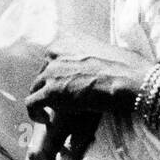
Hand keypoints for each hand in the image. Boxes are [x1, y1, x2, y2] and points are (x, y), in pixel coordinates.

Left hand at [26, 40, 156, 120]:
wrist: (129, 80)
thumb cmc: (126, 67)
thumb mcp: (101, 49)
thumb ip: (87, 53)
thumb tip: (90, 64)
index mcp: (67, 40)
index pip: (52, 57)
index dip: (58, 74)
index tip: (66, 86)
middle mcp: (54, 51)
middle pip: (43, 72)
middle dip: (51, 87)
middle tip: (63, 101)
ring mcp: (51, 71)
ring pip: (35, 87)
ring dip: (44, 100)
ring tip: (54, 112)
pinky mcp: (50, 91)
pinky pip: (31, 103)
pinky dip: (35, 113)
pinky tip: (46, 120)